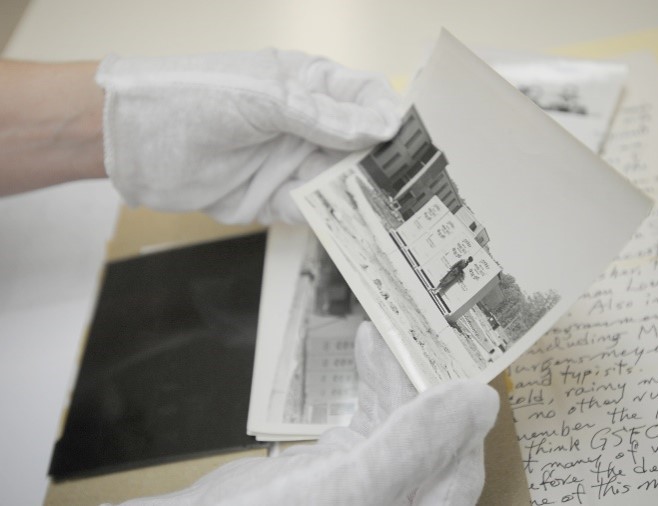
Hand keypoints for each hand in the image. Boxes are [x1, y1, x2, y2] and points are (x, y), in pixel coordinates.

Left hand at [96, 50, 399, 223]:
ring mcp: (293, 162)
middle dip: (381, 167)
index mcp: (311, 85)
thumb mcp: (264, 97)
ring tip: (382, 213)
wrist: (134, 142)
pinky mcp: (276, 198)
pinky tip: (340, 224)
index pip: (366, 99)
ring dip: (357, 197)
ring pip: (341, 182)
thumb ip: (322, 115)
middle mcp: (308, 125)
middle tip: (404, 188)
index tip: (409, 142)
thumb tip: (380, 127)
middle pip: (362, 147)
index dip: (391, 119)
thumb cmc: (191, 97)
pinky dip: (325, 218)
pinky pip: (312, 210)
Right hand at [114, 322, 498, 505]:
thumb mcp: (348, 484)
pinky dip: (370, 384)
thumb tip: (479, 402)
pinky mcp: (344, 467)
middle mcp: (397, 503)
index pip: (459, 471)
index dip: (461, 418)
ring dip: (394, 377)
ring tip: (378, 337)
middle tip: (410, 338)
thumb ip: (414, 447)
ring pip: (403, 425)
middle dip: (421, 386)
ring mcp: (371, 488)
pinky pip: (372, 421)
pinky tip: (366, 351)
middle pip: (433, 442)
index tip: (453, 364)